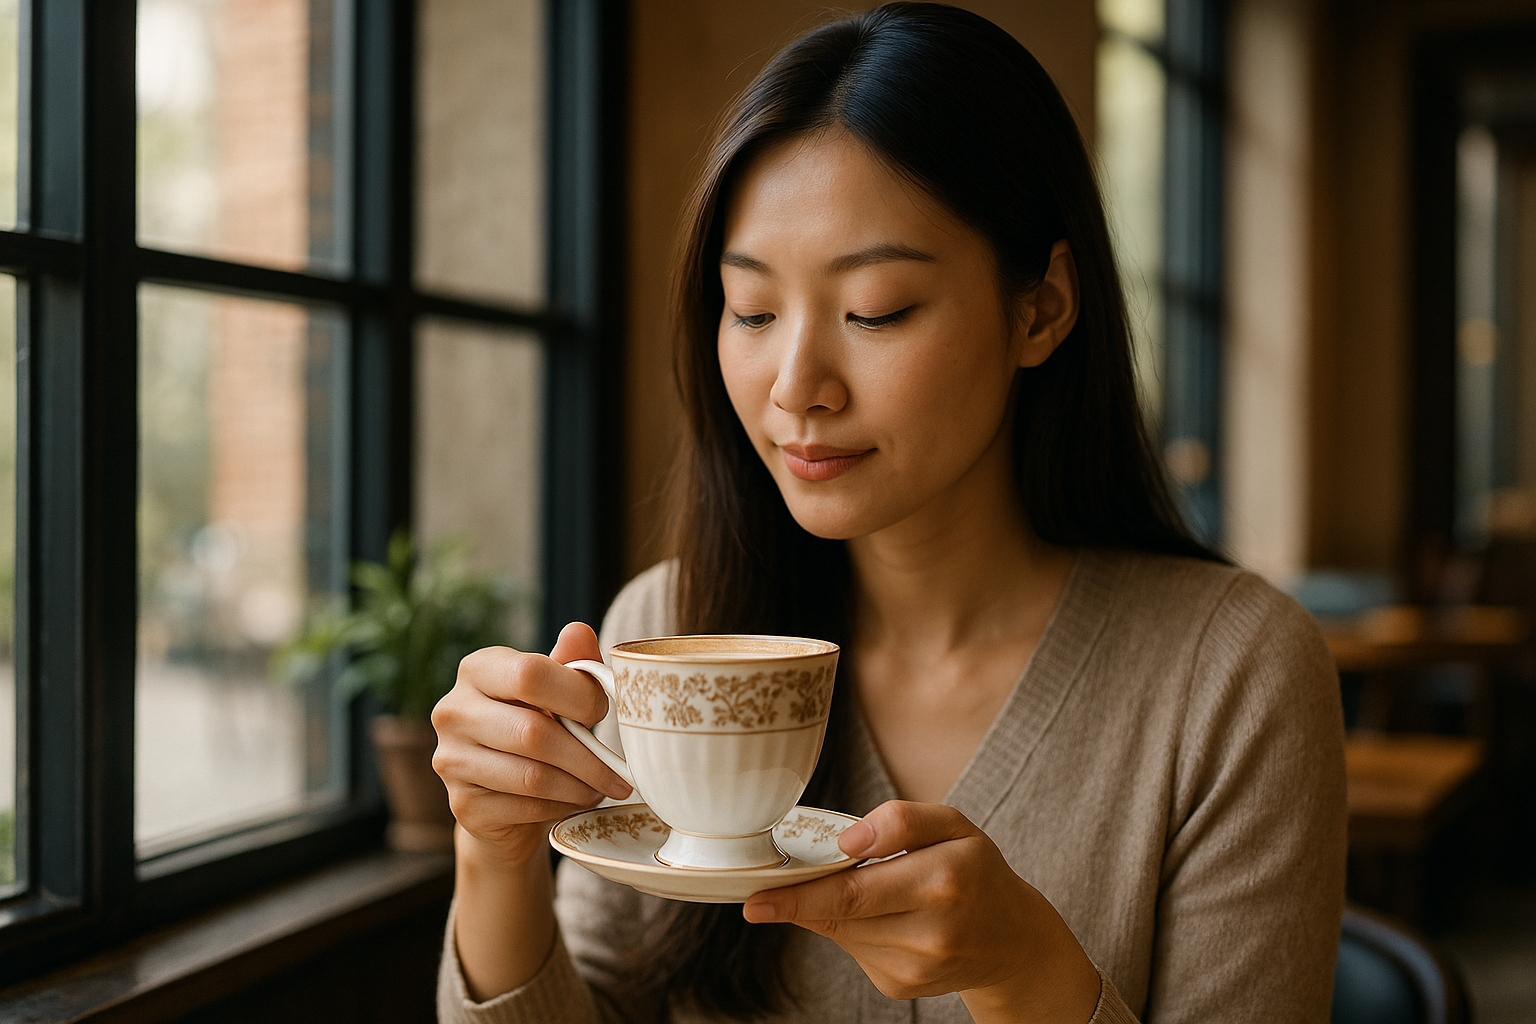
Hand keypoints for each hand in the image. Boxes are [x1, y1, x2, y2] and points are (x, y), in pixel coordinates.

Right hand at [431, 622, 633, 867]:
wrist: (501, 795)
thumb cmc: (536, 727)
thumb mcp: (555, 692)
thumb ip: (570, 662)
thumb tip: (580, 631)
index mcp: (477, 669)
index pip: (530, 673)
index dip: (578, 694)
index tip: (605, 712)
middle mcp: (453, 710)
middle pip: (533, 732)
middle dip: (589, 756)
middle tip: (622, 773)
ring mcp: (451, 760)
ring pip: (532, 776)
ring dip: (581, 786)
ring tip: (605, 788)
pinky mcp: (462, 804)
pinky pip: (526, 807)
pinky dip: (562, 806)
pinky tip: (576, 801)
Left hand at [742, 800, 1100, 1022]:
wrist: (1013, 941)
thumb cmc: (975, 872)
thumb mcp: (953, 825)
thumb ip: (901, 820)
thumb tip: (847, 842)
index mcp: (943, 881)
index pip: (854, 891)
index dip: (799, 897)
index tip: (755, 901)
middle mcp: (930, 932)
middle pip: (841, 914)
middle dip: (800, 901)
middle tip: (764, 893)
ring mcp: (916, 967)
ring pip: (843, 932)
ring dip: (833, 908)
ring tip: (863, 887)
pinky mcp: (902, 986)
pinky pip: (856, 950)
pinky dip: (853, 928)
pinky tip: (881, 915)